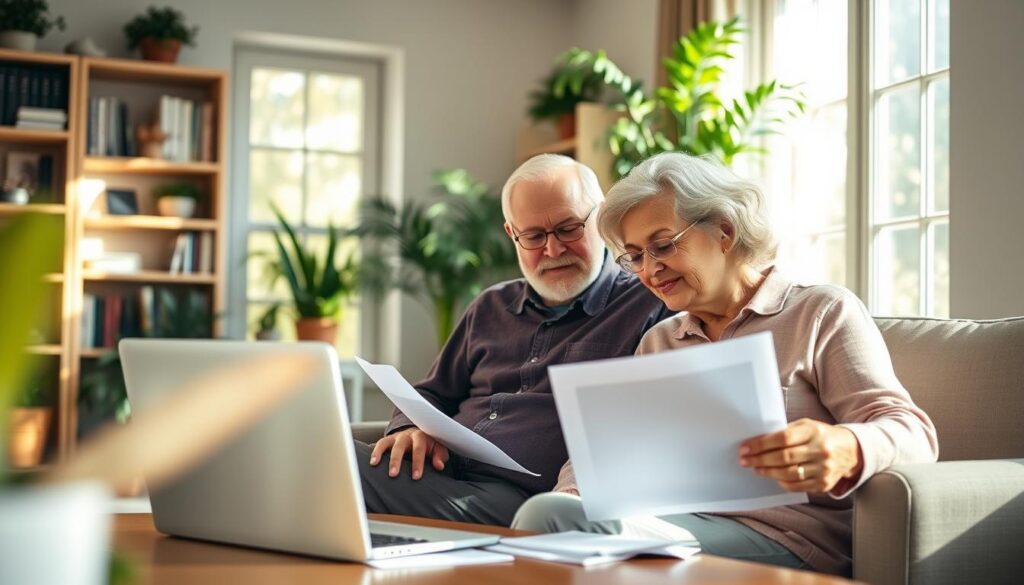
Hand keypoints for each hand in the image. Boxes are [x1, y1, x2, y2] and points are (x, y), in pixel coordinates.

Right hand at [369, 427, 448, 479]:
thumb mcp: (438, 449)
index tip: (416, 477)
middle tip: (393, 474)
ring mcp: (395, 437)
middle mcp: (406, 435)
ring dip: (380, 453)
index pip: (419, 449)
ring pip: (386, 443)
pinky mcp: (388, 441)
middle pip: (400, 446)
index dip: (417, 462)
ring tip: (374, 464)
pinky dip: (374, 451)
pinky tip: (370, 462)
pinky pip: (379, 444)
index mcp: (421, 437)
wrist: (421, 434)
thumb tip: (439, 465)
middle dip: (396, 460)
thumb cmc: (430, 445)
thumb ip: (440, 456)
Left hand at [739, 418, 862, 492]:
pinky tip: (773, 477)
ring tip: (756, 468)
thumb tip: (758, 442)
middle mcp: (820, 450)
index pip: (782, 438)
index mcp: (813, 431)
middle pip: (783, 457)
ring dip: (768, 472)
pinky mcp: (824, 484)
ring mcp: (823, 469)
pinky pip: (797, 486)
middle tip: (744, 460)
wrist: (851, 450)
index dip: (761, 444)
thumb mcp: (807, 426)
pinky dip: (782, 482)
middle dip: (759, 459)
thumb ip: (786, 432)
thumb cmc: (822, 435)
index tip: (745, 448)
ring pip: (789, 473)